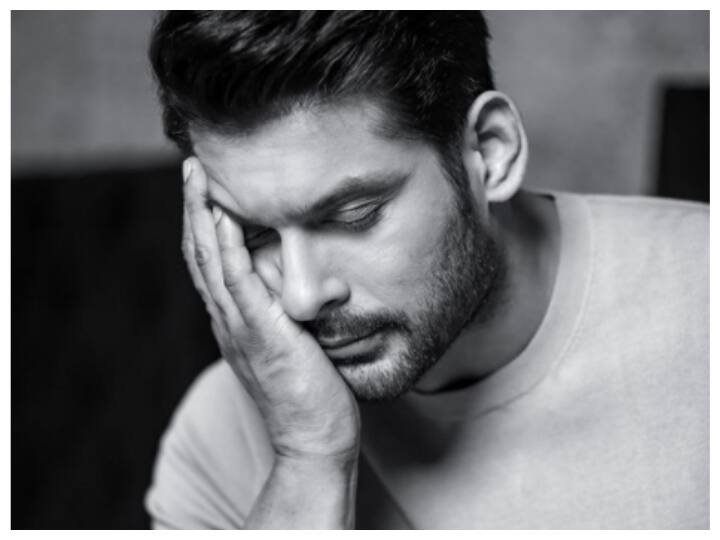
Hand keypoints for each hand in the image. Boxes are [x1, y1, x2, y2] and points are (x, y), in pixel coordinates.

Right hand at [181, 157, 360, 462]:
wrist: (313, 439)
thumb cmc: (309, 394)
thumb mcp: (292, 345)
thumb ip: (287, 315)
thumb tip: (300, 289)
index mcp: (234, 321)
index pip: (210, 264)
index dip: (202, 225)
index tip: (204, 189)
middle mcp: (228, 320)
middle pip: (200, 254)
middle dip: (194, 207)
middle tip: (191, 167)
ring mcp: (240, 328)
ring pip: (210, 262)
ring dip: (201, 215)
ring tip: (197, 176)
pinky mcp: (262, 335)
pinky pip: (238, 285)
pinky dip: (226, 249)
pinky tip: (221, 219)